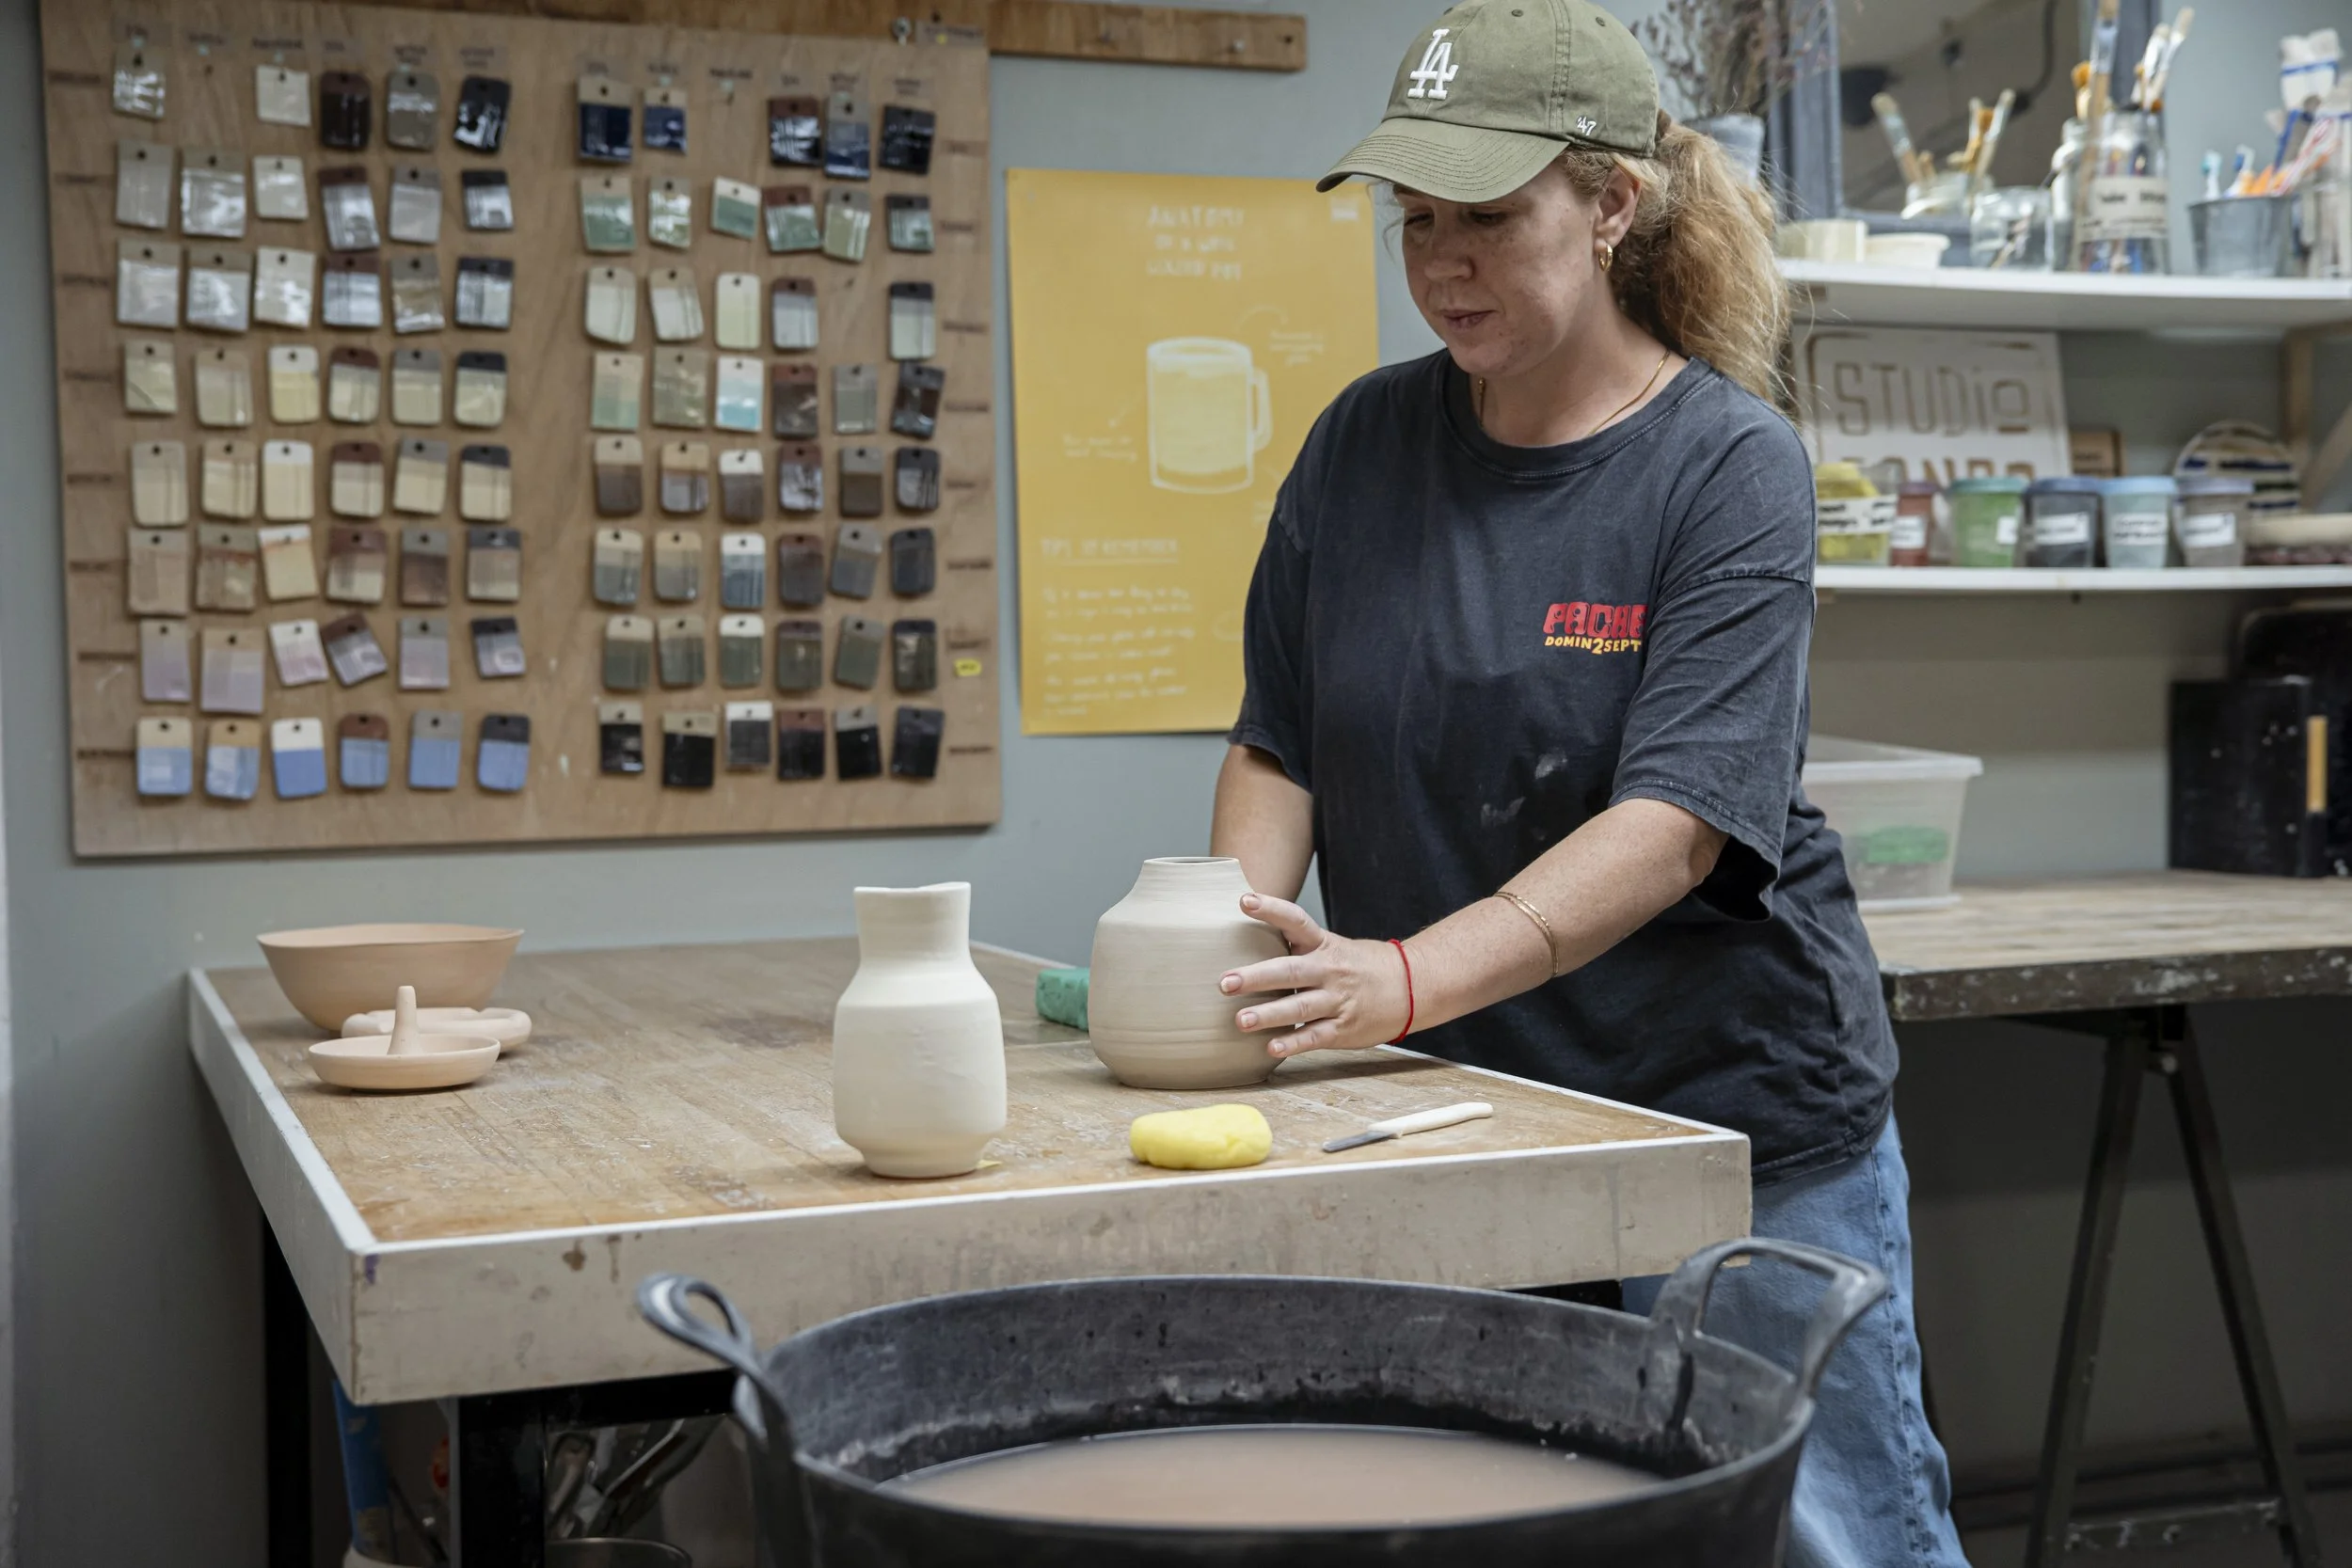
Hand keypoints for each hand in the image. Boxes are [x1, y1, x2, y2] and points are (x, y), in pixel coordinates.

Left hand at [1220, 894, 1408, 1057]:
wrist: (1413, 986)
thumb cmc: (1362, 966)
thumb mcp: (1333, 947)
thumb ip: (1298, 946)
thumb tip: (1251, 938)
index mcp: (1324, 946)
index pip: (1296, 920)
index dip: (1271, 909)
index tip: (1245, 901)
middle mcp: (1330, 971)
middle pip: (1290, 971)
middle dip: (1257, 977)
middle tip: (1226, 982)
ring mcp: (1338, 1000)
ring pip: (1300, 1007)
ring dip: (1269, 1014)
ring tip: (1241, 1020)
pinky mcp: (1343, 1029)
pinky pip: (1315, 1036)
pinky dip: (1293, 1043)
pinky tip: (1271, 1047)